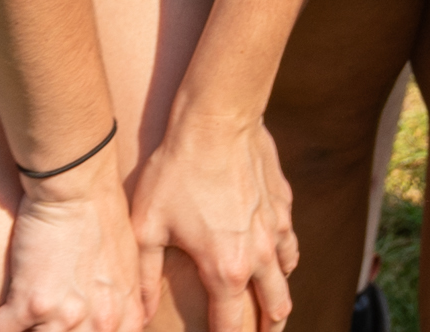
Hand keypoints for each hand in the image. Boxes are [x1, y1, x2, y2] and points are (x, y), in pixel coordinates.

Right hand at [0, 158, 149, 331]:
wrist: (78, 186)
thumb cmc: (103, 215)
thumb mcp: (130, 263)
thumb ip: (127, 300)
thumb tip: (133, 320)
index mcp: (124, 316)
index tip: (64, 329)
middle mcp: (100, 323)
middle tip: (39, 321)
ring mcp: (66, 316)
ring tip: (16, 318)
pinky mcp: (31, 302)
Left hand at [134, 111, 297, 331]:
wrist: (218, 118)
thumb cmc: (177, 171)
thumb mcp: (146, 226)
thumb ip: (143, 277)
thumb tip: (139, 316)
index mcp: (225, 269)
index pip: (232, 327)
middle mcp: (259, 256)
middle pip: (275, 311)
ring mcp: (276, 228)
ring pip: (287, 279)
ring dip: (279, 301)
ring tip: (271, 314)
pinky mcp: (283, 204)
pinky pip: (290, 245)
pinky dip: (284, 262)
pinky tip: (276, 262)